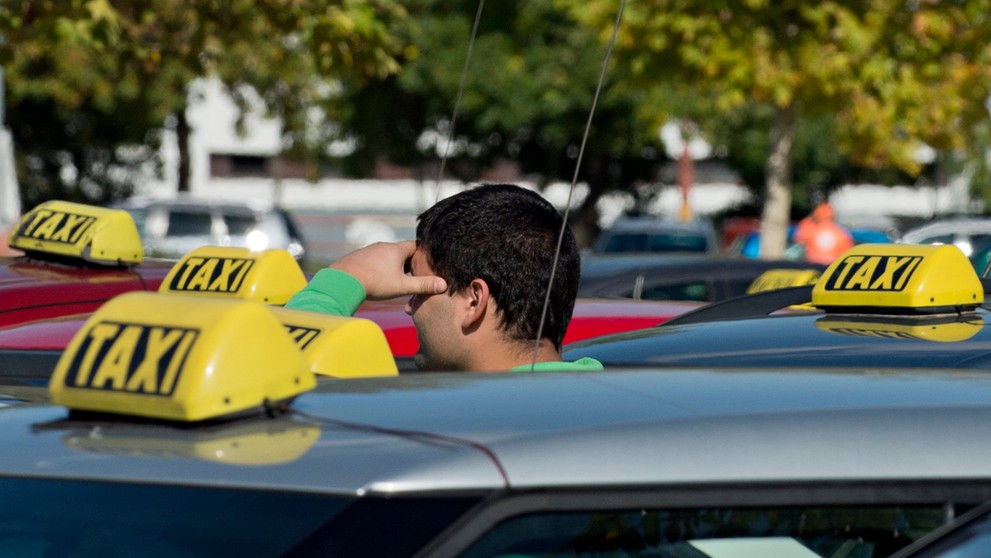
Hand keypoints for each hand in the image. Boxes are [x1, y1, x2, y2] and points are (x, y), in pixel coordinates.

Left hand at [330, 241, 446, 299]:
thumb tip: (444, 284)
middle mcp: (383, 246)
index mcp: (396, 249)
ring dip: (392, 265)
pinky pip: (373, 260)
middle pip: (401, 251)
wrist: (342, 281)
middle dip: (408, 262)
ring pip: (386, 256)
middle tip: (414, 275)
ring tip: (395, 279)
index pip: (415, 246)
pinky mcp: (358, 257)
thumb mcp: (402, 286)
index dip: (423, 254)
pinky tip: (377, 279)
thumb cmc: (375, 282)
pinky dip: (378, 268)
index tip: (428, 263)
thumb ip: (423, 285)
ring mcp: (369, 250)